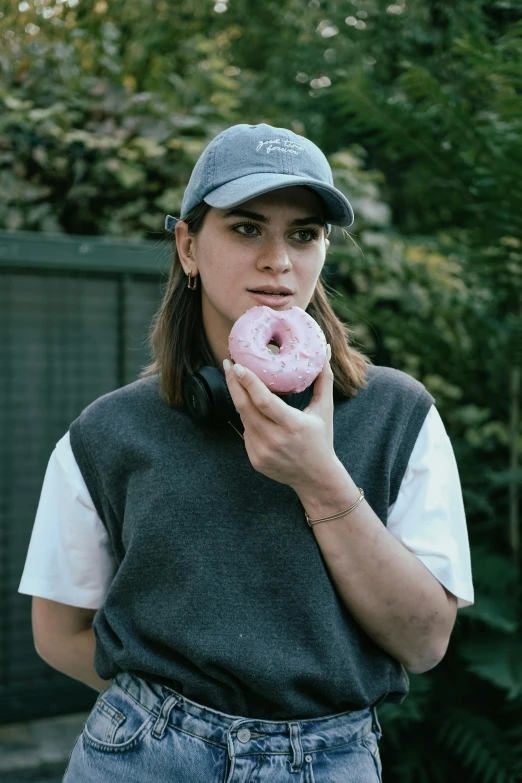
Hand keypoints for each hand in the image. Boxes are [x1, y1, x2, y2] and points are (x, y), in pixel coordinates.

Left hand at [223, 346, 339, 489]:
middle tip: (228, 364)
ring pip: (243, 418)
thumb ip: (324, 379)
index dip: (248, 382)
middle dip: (233, 383)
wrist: (316, 479)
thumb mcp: (325, 409)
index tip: (237, 365)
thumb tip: (326, 350)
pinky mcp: (255, 460)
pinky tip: (253, 411)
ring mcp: (262, 452)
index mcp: (293, 425)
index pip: (264, 401)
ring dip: (240, 399)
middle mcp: (275, 440)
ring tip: (238, 381)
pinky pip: (246, 432)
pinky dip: (248, 419)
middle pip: (245, 407)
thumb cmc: (321, 440)